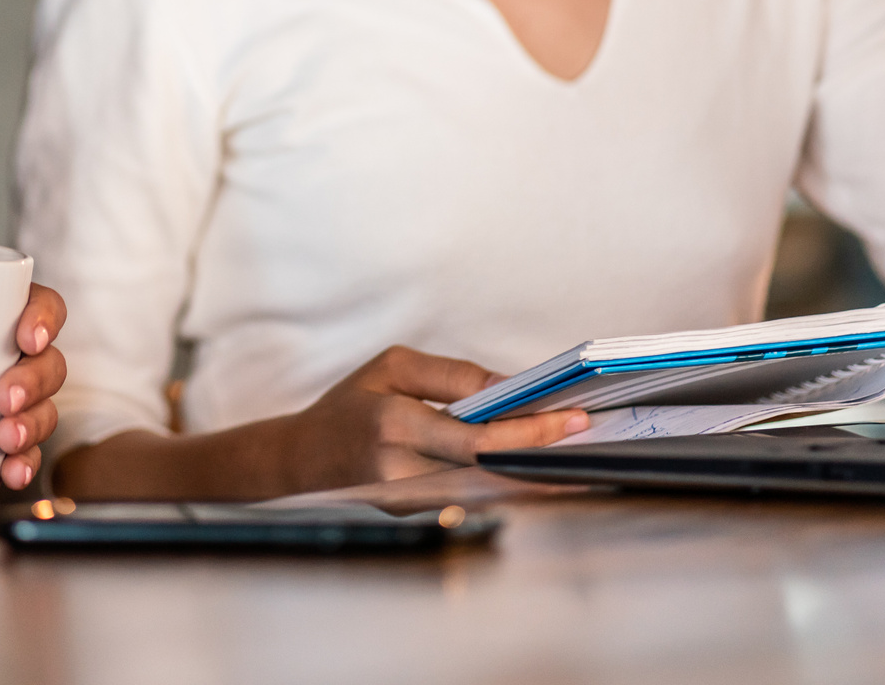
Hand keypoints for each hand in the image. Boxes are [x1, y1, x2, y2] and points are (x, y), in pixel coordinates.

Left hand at [0, 283, 66, 489]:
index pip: (43, 304)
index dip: (44, 318)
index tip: (26, 339)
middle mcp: (16, 357)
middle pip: (50, 362)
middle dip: (33, 381)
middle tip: (3, 398)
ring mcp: (19, 402)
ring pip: (47, 408)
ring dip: (32, 424)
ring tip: (5, 438)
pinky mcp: (8, 443)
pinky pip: (30, 454)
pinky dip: (24, 463)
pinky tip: (9, 472)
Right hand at [277, 346, 585, 493]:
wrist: (301, 461)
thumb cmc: (351, 405)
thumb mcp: (391, 368)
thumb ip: (451, 376)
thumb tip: (508, 388)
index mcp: (394, 423)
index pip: (476, 434)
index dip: (527, 430)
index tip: (569, 418)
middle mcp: (400, 470)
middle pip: (488, 469)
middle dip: (540, 453)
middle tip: (582, 436)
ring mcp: (407, 502)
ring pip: (484, 492)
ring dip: (529, 476)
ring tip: (572, 459)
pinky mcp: (412, 517)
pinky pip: (468, 500)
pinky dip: (504, 488)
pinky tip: (534, 476)